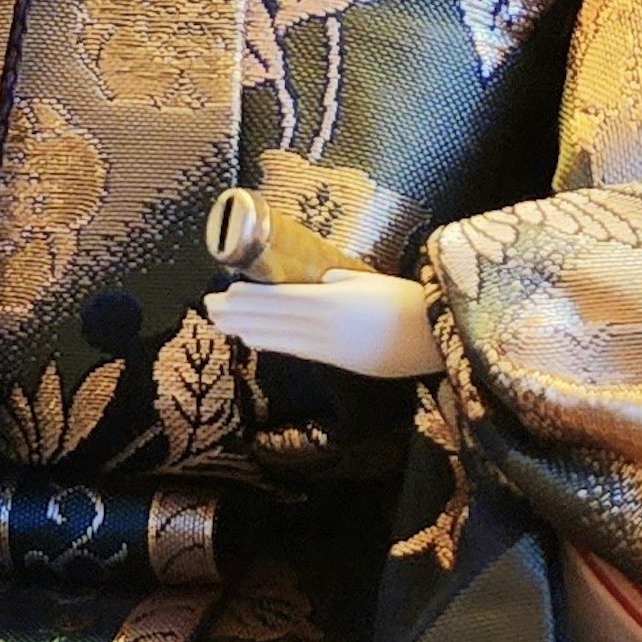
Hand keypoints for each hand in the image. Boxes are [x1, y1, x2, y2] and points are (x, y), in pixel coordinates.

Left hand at [205, 269, 440, 379]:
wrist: (433, 338)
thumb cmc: (407, 301)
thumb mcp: (370, 281)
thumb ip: (341, 280)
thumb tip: (320, 280)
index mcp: (331, 300)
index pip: (279, 298)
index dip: (249, 297)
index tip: (226, 291)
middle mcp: (323, 326)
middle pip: (271, 318)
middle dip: (238, 312)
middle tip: (208, 307)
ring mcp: (327, 346)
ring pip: (277, 336)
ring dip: (245, 329)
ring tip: (220, 323)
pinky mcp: (335, 361)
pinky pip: (294, 350)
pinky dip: (269, 343)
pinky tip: (252, 339)